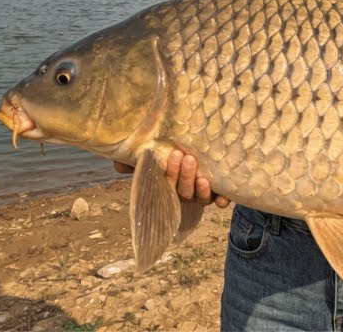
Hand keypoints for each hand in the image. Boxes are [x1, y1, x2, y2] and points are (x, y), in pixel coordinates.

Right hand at [113, 151, 229, 207]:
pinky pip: (220, 200)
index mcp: (169, 183)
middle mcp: (185, 190)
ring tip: (202, 176)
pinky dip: (222, 200)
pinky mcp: (218, 189)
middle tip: (187, 158)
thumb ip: (135, 157)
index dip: (170, 175)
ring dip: (201, 191)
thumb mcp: (152, 148)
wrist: (198, 141)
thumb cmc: (169, 146)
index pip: (167, 185)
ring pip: (201, 199)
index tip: (173, 155)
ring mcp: (202, 191)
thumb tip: (119, 166)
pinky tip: (223, 196)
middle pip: (184, 192)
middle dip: (185, 177)